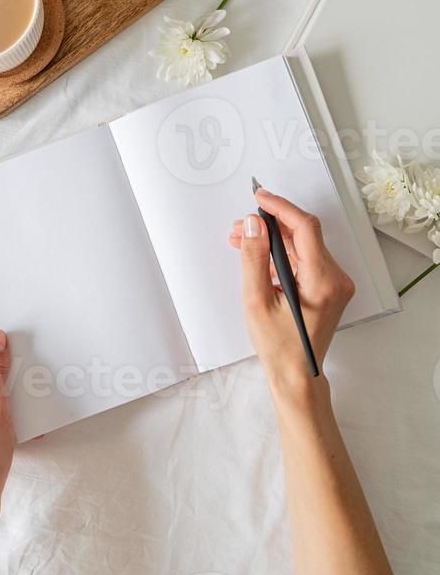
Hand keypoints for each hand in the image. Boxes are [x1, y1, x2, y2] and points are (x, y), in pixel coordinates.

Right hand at [229, 190, 354, 398]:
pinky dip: (282, 255)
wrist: (297, 376)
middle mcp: (336, 279)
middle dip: (270, 226)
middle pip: (303, 235)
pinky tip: (258, 257)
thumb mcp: (256, 301)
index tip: (259, 198)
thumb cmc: (279, 347)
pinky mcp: (328, 287)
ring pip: (302, 246)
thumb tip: (251, 224)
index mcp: (323, 281)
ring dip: (273, 241)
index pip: (305, 227)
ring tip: (241, 241)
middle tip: (239, 227)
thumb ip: (254, 258)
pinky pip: (304, 259)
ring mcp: (334, 283)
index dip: (281, 207)